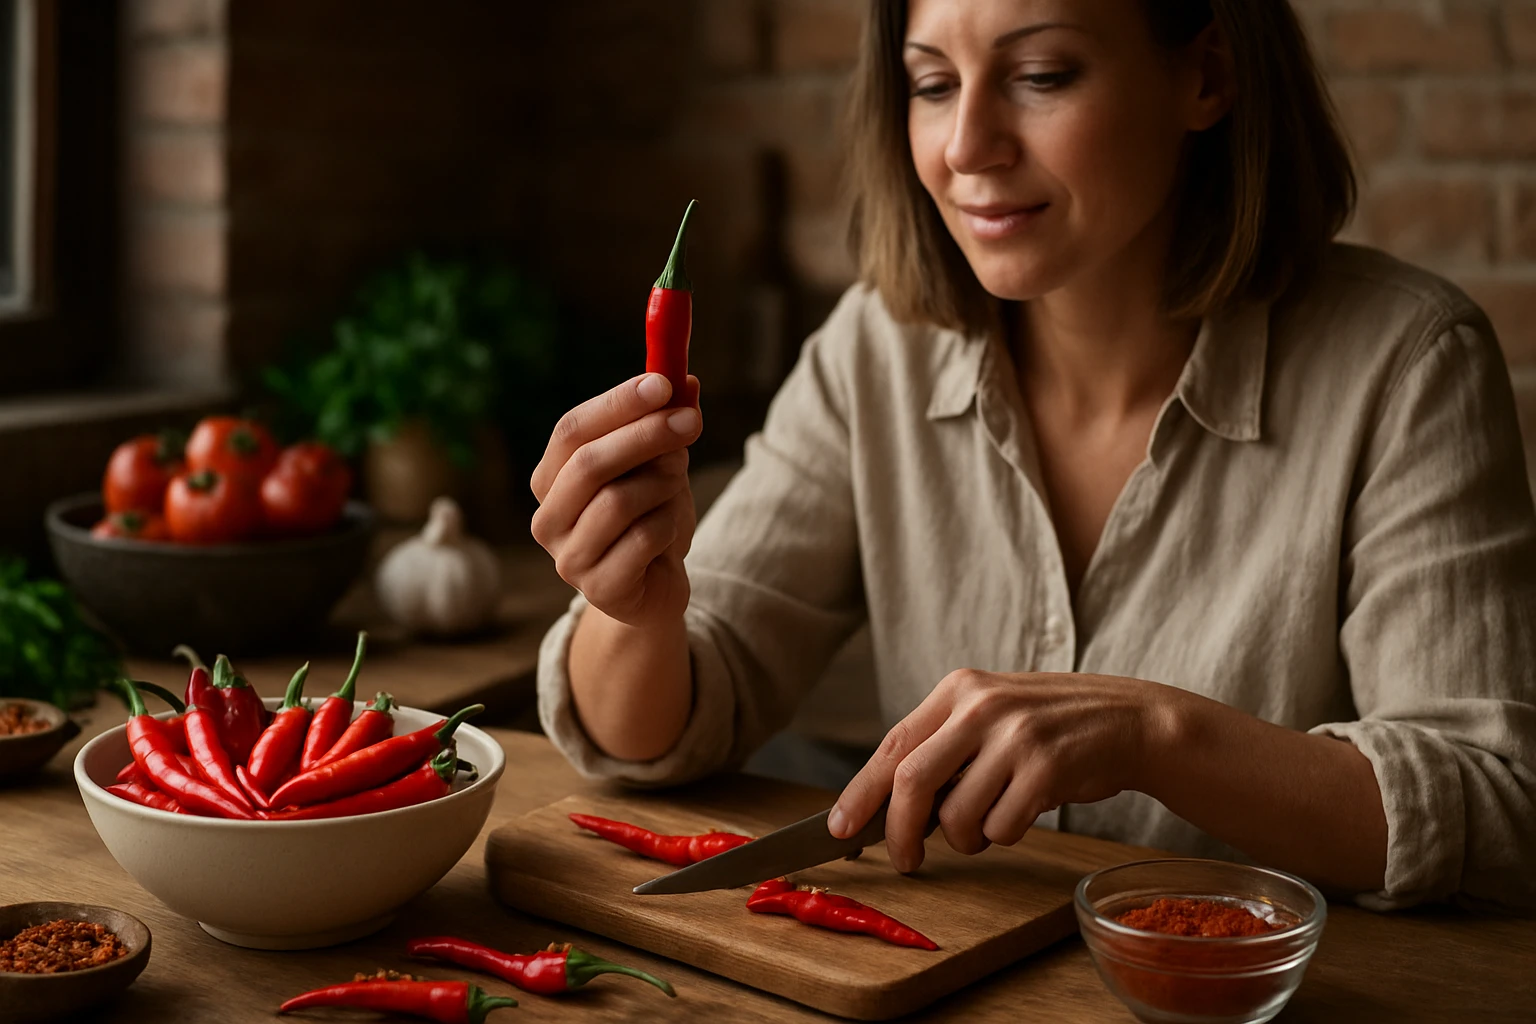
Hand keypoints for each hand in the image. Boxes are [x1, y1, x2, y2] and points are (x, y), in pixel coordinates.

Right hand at [530, 372, 702, 626]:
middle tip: (690, 421)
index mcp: (550, 480)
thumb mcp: (660, 464)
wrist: (658, 586)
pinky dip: (668, 522)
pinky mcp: (599, 589)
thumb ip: (665, 424)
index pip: (571, 431)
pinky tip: (670, 527)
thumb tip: (684, 381)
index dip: (616, 404)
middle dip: (645, 436)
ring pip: (617, 502)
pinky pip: (642, 540)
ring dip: (662, 483)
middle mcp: (548, 519)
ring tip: (678, 481)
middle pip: (589, 464)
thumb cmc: (651, 517)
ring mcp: (569, 559)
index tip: (663, 383)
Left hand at [828, 670, 1177, 872]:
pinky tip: (1027, 810)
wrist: (1130, 720)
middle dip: (900, 833)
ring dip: (968, 838)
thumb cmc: (1051, 727)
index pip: (894, 746)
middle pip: (912, 782)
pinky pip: (1002, 828)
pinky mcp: (1047, 768)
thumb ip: (944, 747)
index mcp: (958, 690)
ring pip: (958, 816)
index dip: (861, 792)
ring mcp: (1015, 736)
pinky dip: (1006, 834)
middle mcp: (981, 706)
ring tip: (992, 820)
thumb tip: (885, 806)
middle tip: (906, 860)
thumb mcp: (991, 715)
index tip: (839, 828)